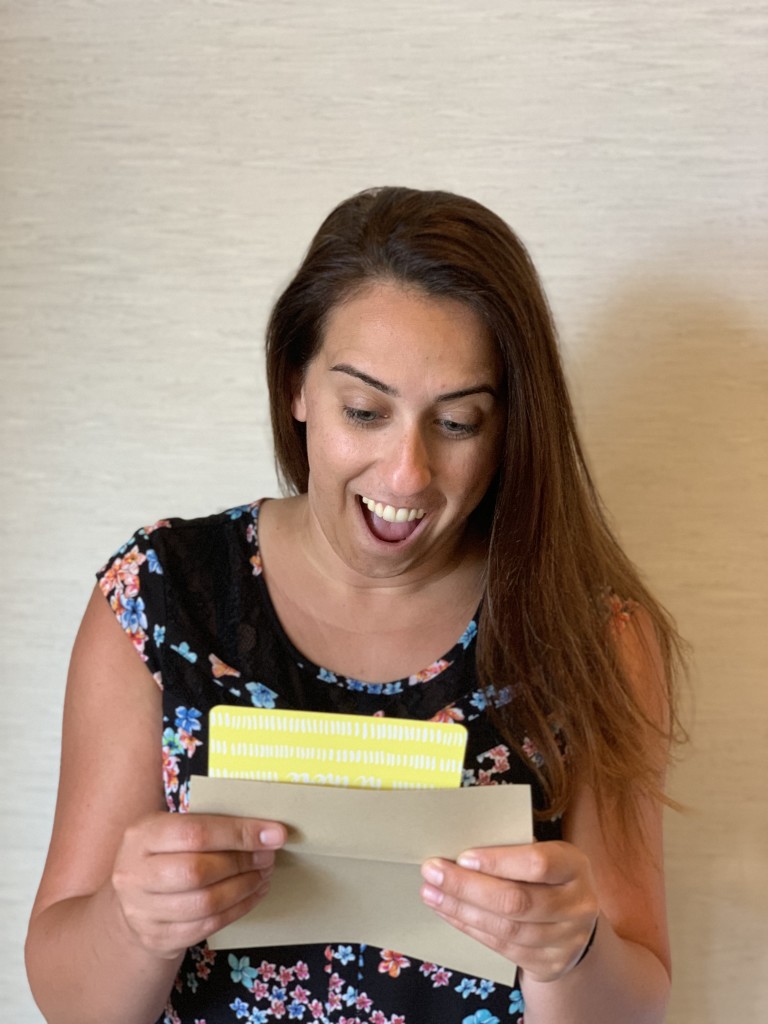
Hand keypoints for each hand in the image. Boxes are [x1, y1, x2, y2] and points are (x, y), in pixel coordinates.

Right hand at [111, 812, 285, 959]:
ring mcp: (143, 911)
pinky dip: (238, 908)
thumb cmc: (163, 854)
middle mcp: (134, 874)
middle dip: (242, 863)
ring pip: (205, 903)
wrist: (131, 901)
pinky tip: (253, 894)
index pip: (194, 833)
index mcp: (141, 836)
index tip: (273, 834)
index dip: (238, 834)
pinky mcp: (158, 938)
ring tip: (263, 874)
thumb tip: (265, 831)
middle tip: (267, 857)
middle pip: (198, 871)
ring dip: (244, 887)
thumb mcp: (172, 829)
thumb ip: (209, 825)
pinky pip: (208, 926)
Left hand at [420, 841, 598, 981]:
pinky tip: (449, 913)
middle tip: (432, 873)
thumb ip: (514, 853)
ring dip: (462, 910)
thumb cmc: (549, 879)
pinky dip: (470, 928)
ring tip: (431, 894)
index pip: (538, 863)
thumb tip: (461, 851)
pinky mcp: (549, 964)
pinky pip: (502, 947)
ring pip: (506, 928)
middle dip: (468, 887)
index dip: (498, 861)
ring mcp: (565, 940)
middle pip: (517, 901)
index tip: (462, 856)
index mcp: (574, 866)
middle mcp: (576, 905)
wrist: (577, 927)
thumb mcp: (545, 857)